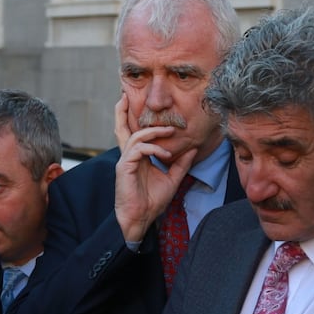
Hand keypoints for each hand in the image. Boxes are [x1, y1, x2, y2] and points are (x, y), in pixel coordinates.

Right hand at [113, 93, 197, 242]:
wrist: (141, 219)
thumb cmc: (152, 201)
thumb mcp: (172, 179)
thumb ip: (181, 164)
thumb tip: (193, 149)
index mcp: (137, 157)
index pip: (135, 133)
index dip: (135, 118)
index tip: (147, 108)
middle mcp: (128, 156)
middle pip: (121, 128)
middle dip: (122, 111)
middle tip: (125, 94)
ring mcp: (125, 161)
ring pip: (136, 136)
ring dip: (154, 131)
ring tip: (170, 131)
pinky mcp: (123, 167)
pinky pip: (138, 149)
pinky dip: (153, 148)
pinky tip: (166, 154)